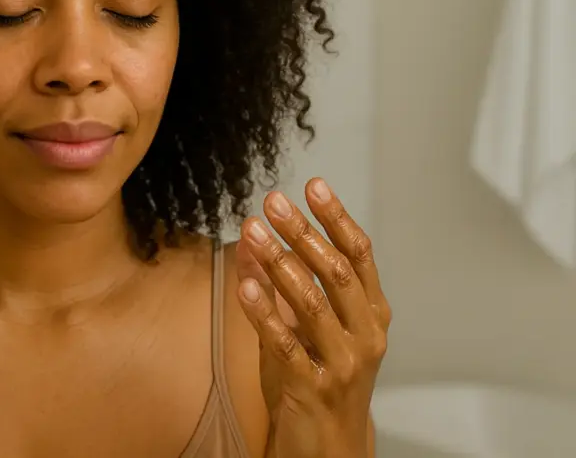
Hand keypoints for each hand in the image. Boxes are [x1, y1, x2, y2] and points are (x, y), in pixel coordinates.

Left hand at [235, 178, 389, 457]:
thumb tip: (254, 238)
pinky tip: (246, 286)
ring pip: (314, 303)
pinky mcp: (314, 388)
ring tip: (253, 232)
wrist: (328, 449)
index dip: (336, 218)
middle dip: (304, 231)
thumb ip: (282, 285)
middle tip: (273, 201)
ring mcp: (344, 364)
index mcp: (370, 315)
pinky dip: (266, 313)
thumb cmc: (317, 381)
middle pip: (336, 272)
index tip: (313, 185)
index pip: (359, 255)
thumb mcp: (303, 328)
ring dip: (281, 263)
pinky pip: (288, 344)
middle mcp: (365, 335)